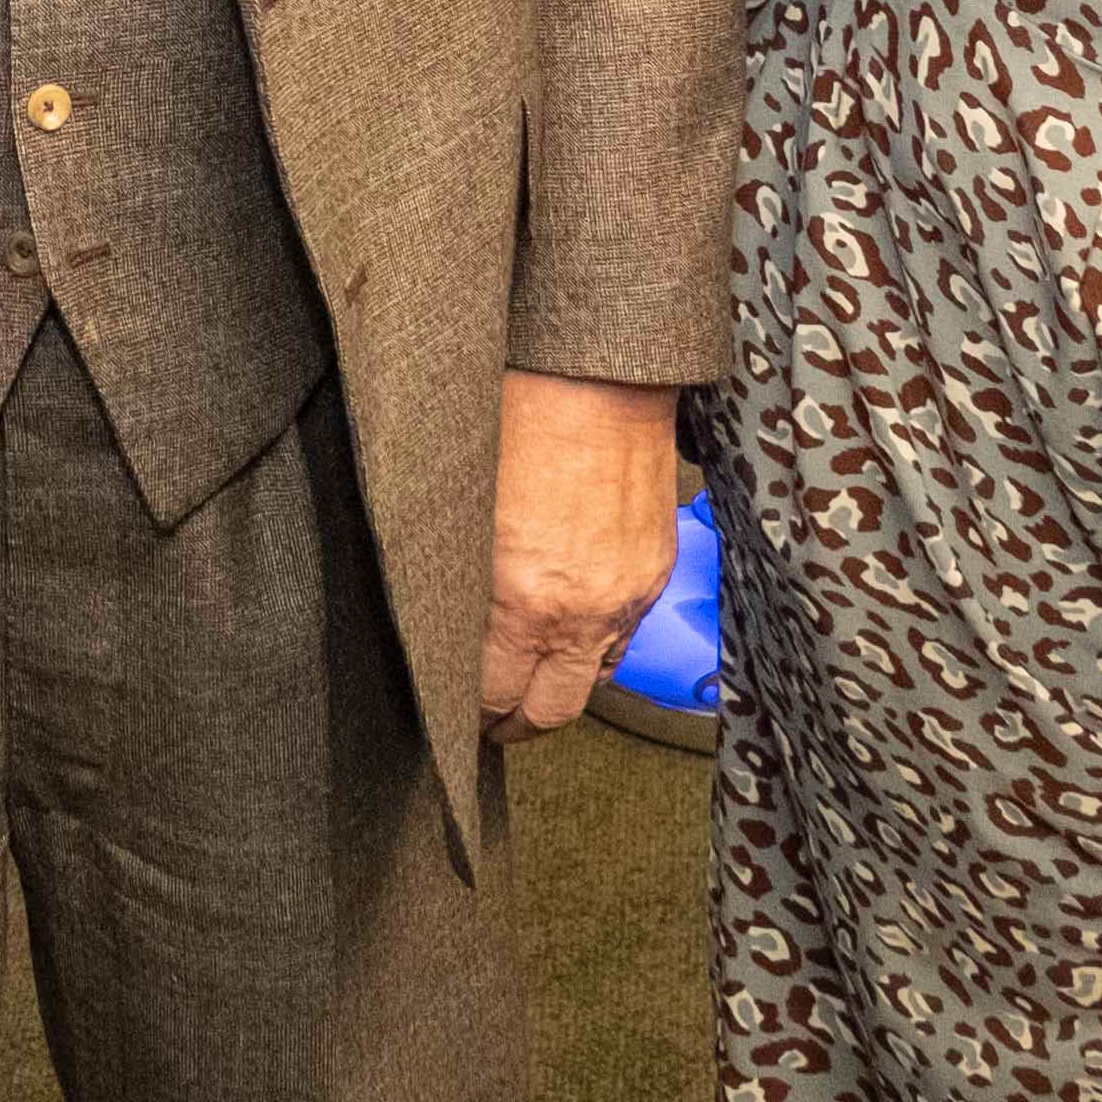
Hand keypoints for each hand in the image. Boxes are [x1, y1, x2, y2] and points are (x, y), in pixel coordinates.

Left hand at [479, 369, 681, 743]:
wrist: (599, 376)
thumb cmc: (519, 421)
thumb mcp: (463, 510)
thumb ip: (460, 582)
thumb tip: (447, 625)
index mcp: (521, 600)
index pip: (493, 694)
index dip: (470, 711)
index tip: (457, 711)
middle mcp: (580, 613)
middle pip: (549, 712)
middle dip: (516, 724)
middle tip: (491, 720)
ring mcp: (626, 596)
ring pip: (593, 679)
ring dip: (560, 685)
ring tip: (531, 678)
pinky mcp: (654, 572)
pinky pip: (623, 634)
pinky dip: (595, 643)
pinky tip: (569, 628)